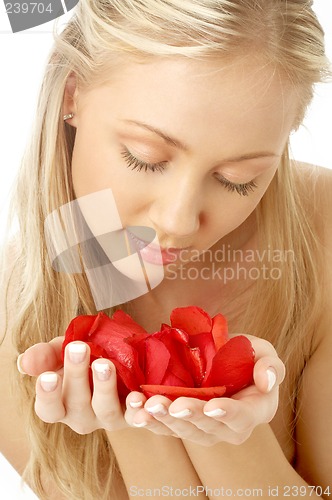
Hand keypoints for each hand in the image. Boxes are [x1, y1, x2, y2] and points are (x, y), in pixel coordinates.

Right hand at [17, 338, 129, 433]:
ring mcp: (109, 418)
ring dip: (105, 388)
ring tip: (105, 364)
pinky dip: (138, 409)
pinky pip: (136, 417)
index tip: (49, 375)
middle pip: (77, 405)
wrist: (120, 355)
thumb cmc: (84, 356)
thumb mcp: (61, 350)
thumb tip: (25, 362)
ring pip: (106, 410)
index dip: (47, 394)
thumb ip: (44, 356)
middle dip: (77, 376)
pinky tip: (138, 396)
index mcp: (60, 406)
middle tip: (79, 348)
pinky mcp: (133, 414)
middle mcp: (83, 417)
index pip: (48, 408)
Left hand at [124, 335, 285, 445]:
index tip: (212, 405)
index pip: (242, 417)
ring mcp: (204, 429)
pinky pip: (166, 427)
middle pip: (208, 427)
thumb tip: (266, 380)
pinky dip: (150, 420)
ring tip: (146, 406)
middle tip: (168, 404)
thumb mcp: (263, 352)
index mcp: (254, 411)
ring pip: (183, 431)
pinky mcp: (183, 425)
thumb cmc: (247, 356)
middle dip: (187, 416)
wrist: (223, 360)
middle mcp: (229, 428)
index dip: (228, 413)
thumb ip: (270, 364)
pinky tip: (136, 411)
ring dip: (163, 420)